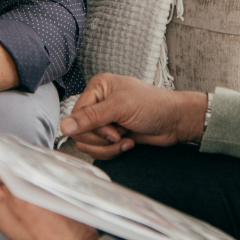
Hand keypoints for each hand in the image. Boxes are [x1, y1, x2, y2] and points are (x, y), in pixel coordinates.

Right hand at [60, 74, 207, 159]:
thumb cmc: (153, 106)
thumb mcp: (121, 107)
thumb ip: (91, 117)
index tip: (112, 130)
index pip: (77, 114)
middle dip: (102, 139)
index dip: (93, 127)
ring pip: (88, 143)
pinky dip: (113, 151)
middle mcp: (98, 102)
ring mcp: (104, 120)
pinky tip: (128, 143)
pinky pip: (98, 150)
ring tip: (125, 139)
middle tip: (120, 134)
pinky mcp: (110, 135)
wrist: (174, 122)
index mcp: (98, 87)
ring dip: (108, 147)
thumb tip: (65, 126)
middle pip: (81, 131)